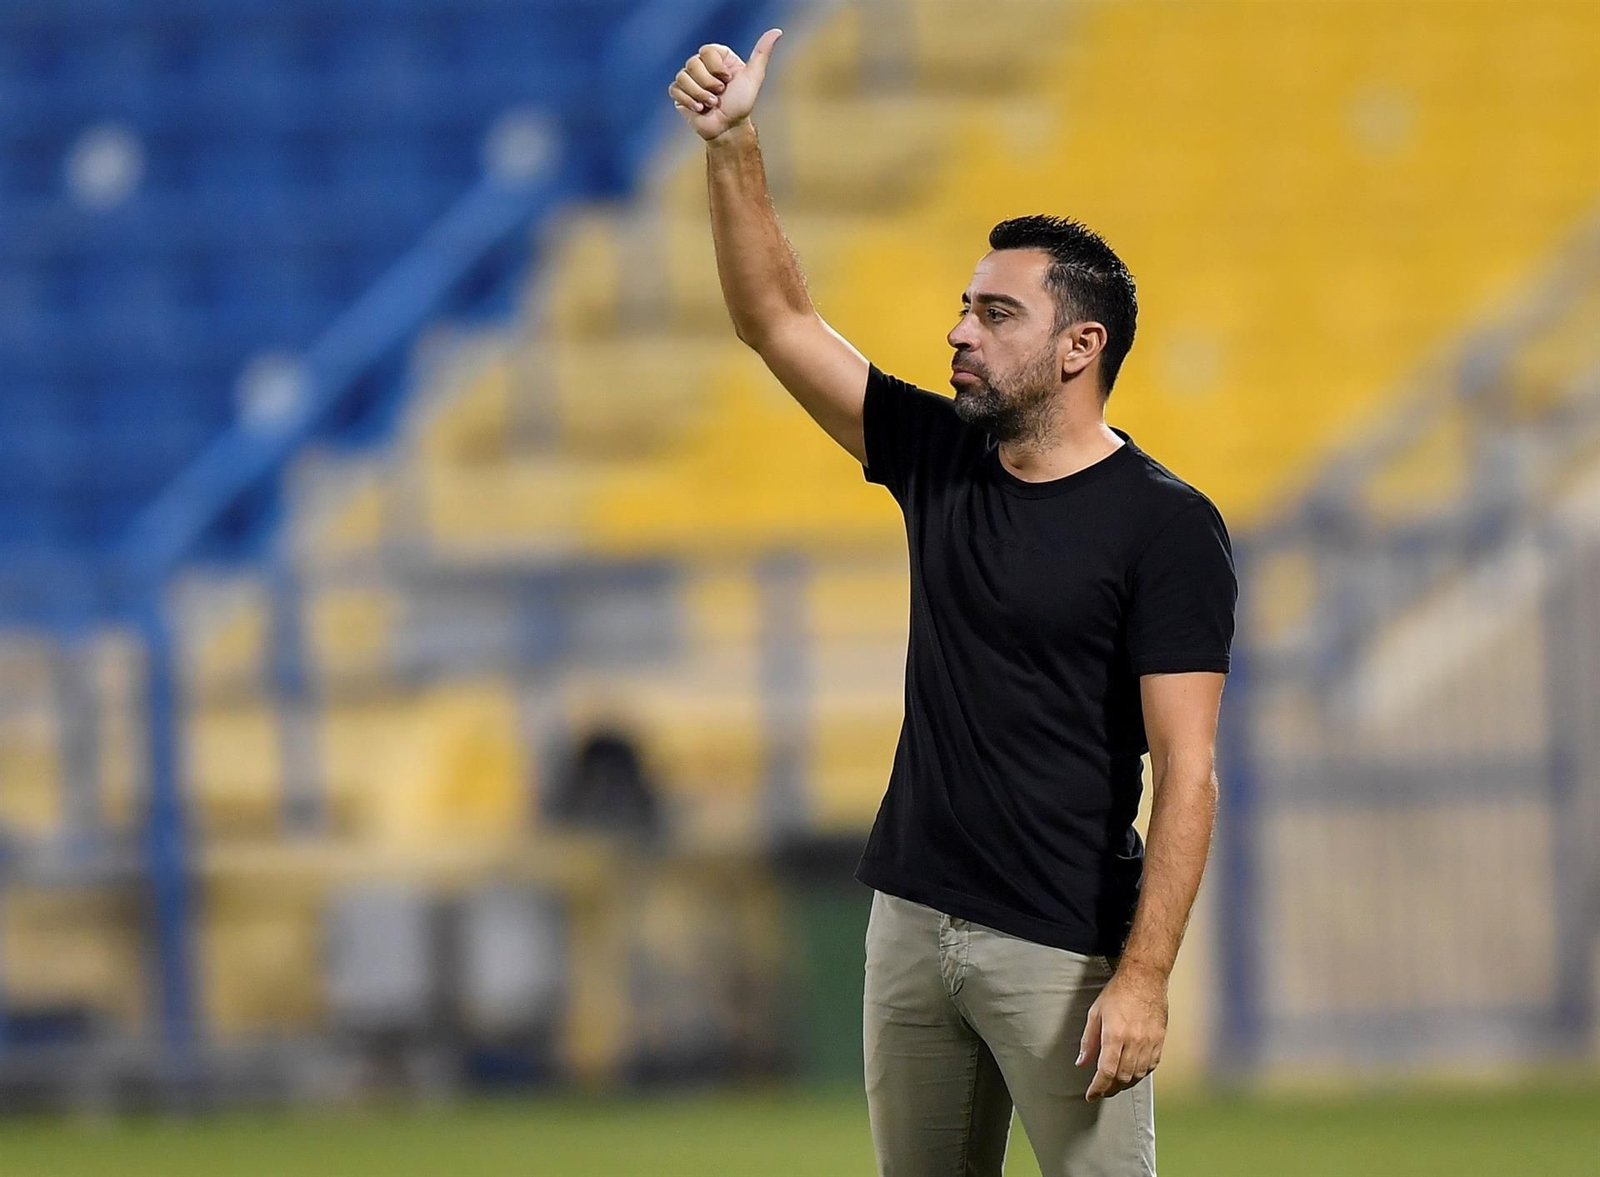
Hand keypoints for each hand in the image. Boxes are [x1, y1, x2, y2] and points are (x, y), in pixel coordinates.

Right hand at [668, 29, 782, 141]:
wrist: (728, 128)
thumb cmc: (741, 104)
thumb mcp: (753, 77)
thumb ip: (762, 53)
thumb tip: (777, 31)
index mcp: (717, 58)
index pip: (707, 50)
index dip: (716, 67)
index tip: (728, 80)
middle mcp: (702, 66)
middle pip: (693, 63)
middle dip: (709, 84)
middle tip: (720, 95)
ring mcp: (689, 80)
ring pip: (683, 77)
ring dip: (700, 95)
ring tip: (712, 105)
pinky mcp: (679, 94)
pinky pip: (675, 89)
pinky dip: (689, 101)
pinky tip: (700, 109)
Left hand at [1076, 960, 1167, 1101]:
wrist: (1145, 979)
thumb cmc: (1117, 993)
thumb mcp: (1095, 1013)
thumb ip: (1088, 1040)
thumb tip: (1082, 1062)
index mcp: (1115, 1035)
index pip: (1106, 1072)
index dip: (1098, 1088)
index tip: (1091, 1095)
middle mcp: (1134, 1042)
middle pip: (1122, 1078)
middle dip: (1110, 1089)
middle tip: (1101, 1091)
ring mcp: (1149, 1043)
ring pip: (1137, 1076)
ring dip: (1124, 1084)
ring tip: (1114, 1084)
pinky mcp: (1159, 1041)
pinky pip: (1150, 1067)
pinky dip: (1139, 1075)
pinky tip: (1132, 1073)